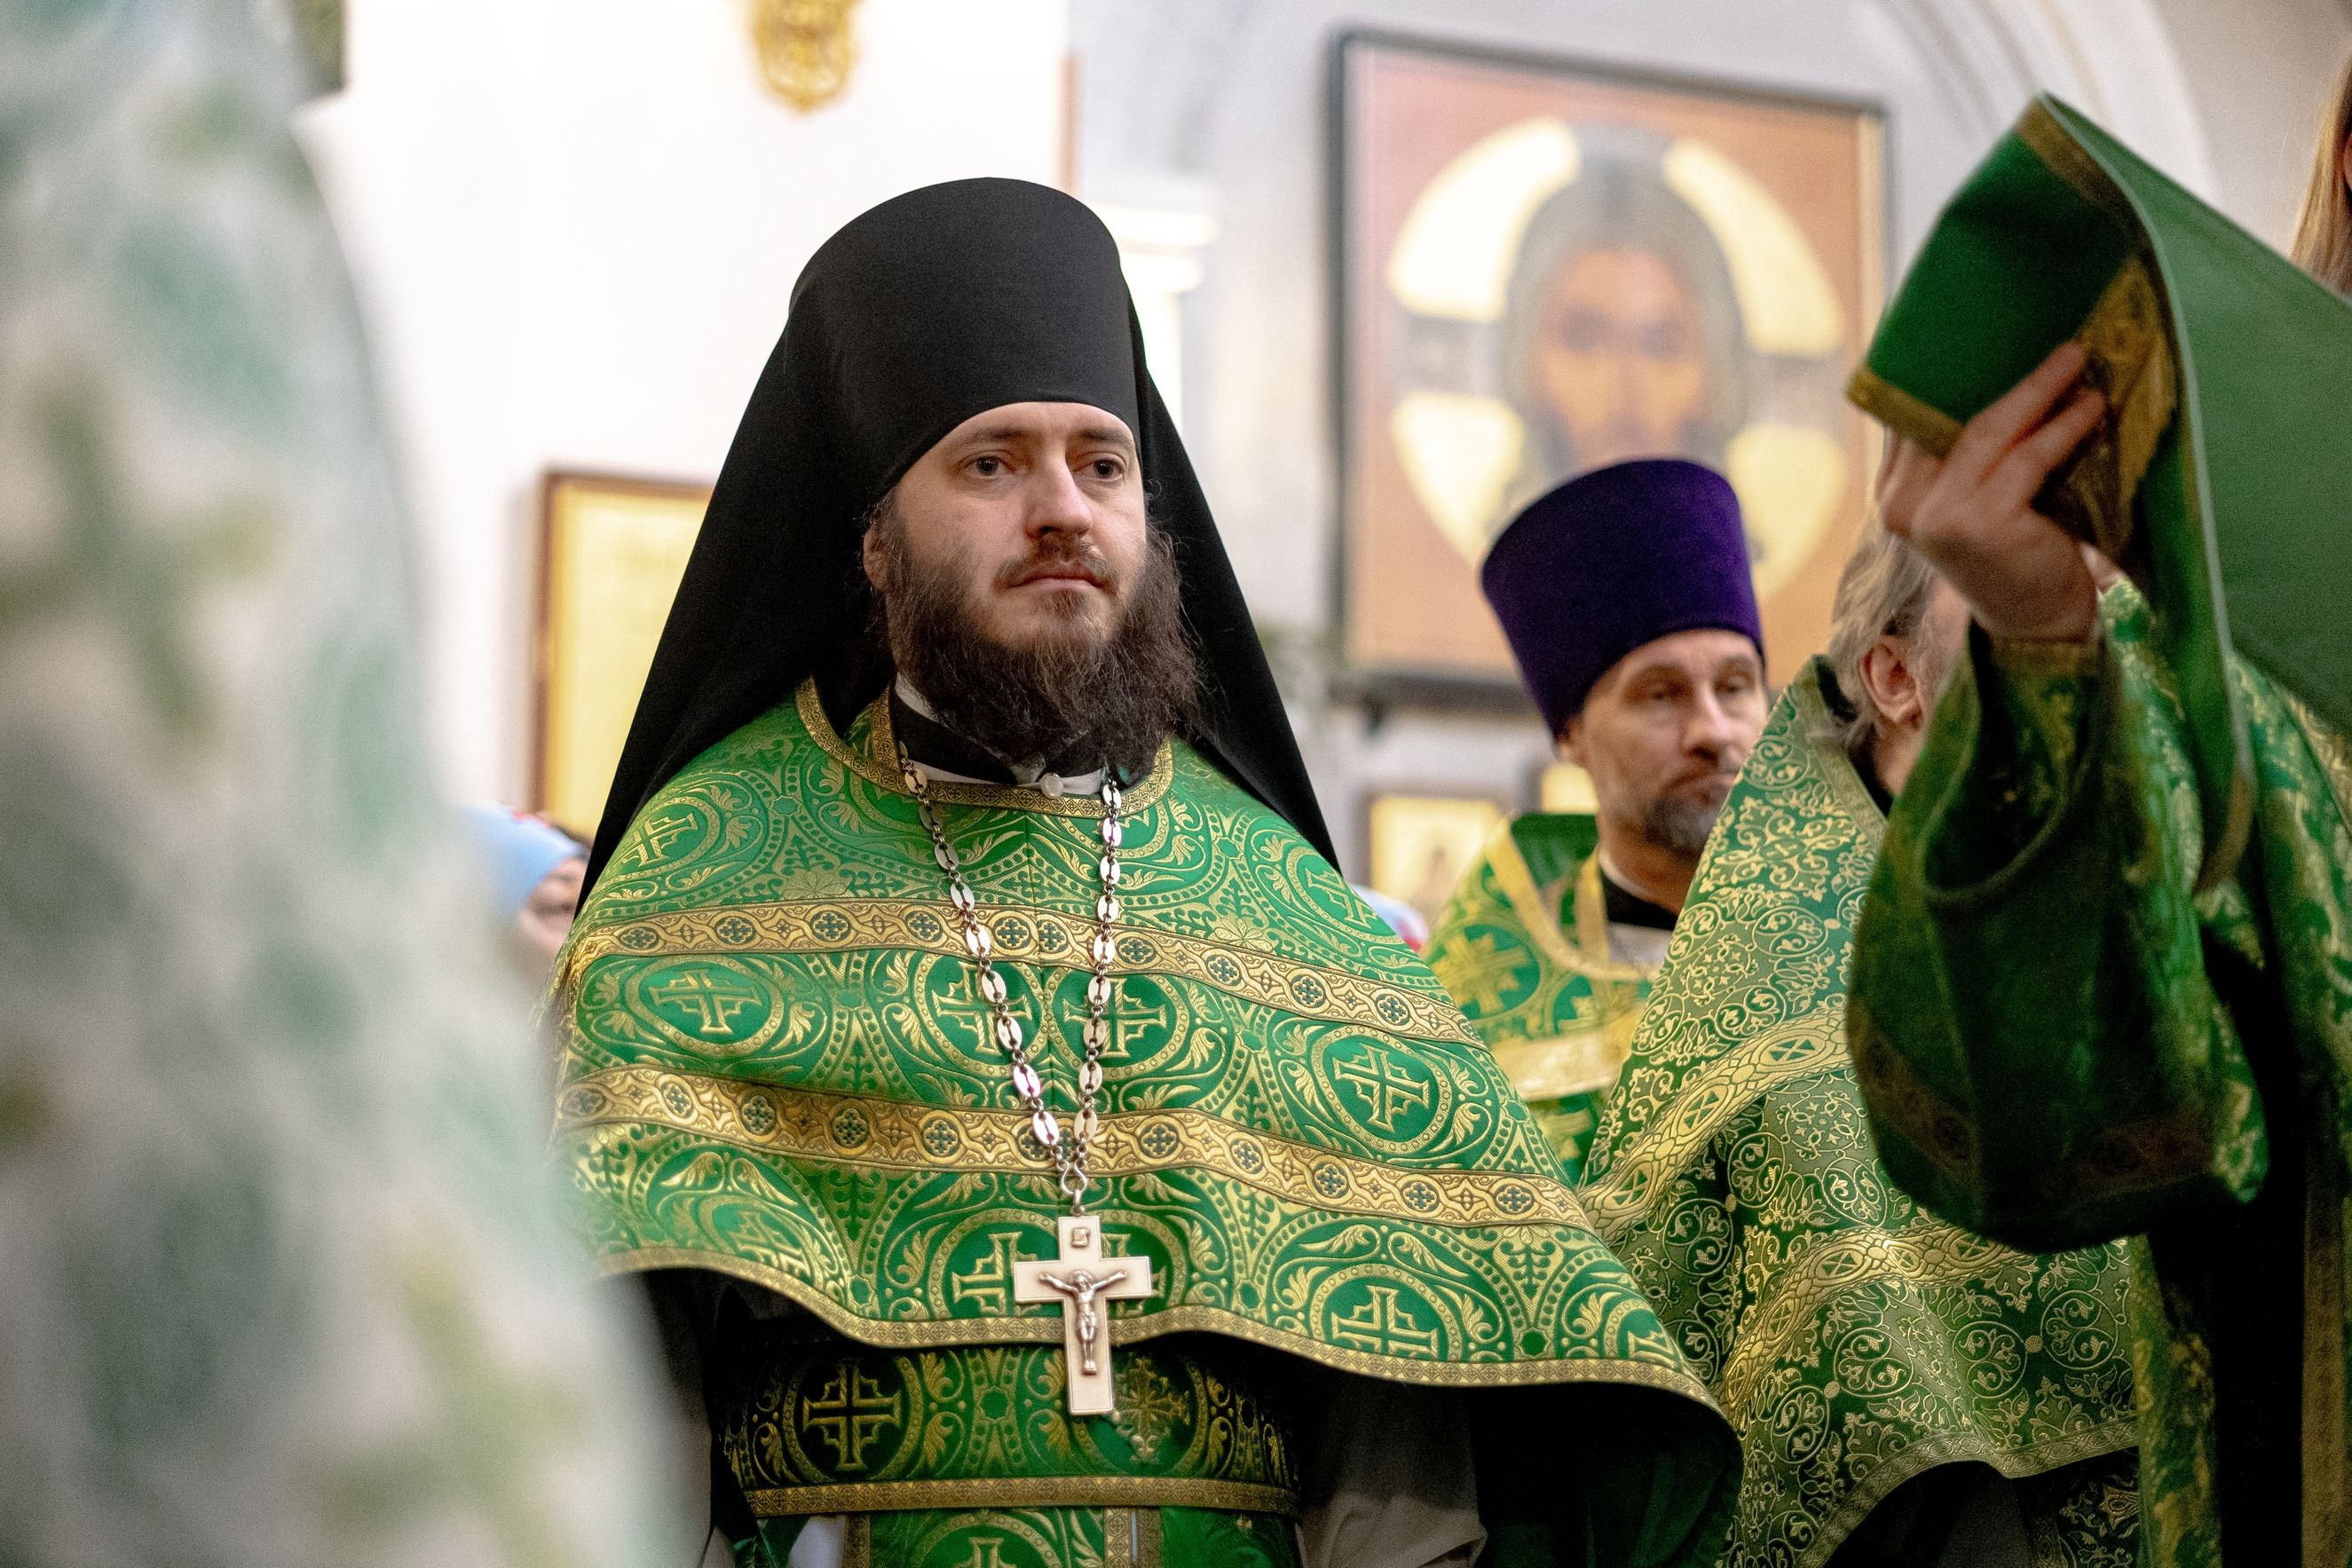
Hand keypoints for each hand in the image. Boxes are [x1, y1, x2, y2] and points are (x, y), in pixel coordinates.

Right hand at [1878, 342, 2105, 642]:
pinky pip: (2027, 458)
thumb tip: (1994, 374)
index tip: (1989, 338)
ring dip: (2040, 391)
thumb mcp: (1974, 498)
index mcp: (1893, 495)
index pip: (1915, 421)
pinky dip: (2063, 428)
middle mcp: (1902, 507)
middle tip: (2061, 346)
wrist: (2036, 620)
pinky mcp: (1980, 525)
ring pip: (1990, 432)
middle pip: (1954, 420)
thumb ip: (1965, 456)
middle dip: (2010, 378)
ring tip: (2077, 363)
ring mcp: (1938, 518)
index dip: (1953, 378)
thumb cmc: (2012, 551)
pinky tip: (2090, 410)